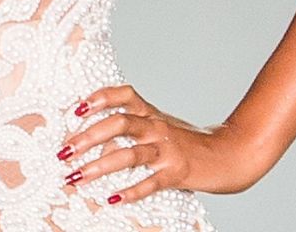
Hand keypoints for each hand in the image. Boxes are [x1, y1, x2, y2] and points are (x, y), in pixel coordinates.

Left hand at [59, 85, 271, 204]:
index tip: (76, 109)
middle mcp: (156, 127)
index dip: (99, 98)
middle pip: (119, 124)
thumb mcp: (160, 124)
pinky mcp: (177, 173)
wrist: (231, 155)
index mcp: (150, 113)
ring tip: (76, 178)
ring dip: (99, 167)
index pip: (123, 95)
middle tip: (63, 151)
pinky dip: (131, 191)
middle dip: (87, 138)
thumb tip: (90, 130)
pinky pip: (151, 182)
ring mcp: (167, 150)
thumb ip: (133, 123)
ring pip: (129, 155)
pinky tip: (112, 199)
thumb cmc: (187, 141)